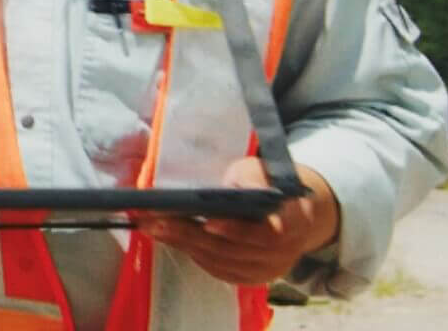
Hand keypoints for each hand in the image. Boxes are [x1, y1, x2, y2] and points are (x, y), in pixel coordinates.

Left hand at [142, 158, 338, 285]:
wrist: (294, 212)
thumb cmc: (271, 184)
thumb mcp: (262, 171)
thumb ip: (248, 178)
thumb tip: (222, 189)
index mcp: (294, 221)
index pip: (267, 233)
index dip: (237, 230)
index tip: (207, 222)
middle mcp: (284, 252)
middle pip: (233, 250)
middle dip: (191, 235)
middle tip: (156, 220)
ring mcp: (268, 269)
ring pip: (221, 262)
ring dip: (184, 245)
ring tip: (153, 227)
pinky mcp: (252, 277)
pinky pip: (219, 270)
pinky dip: (193, 254)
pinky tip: (170, 238)